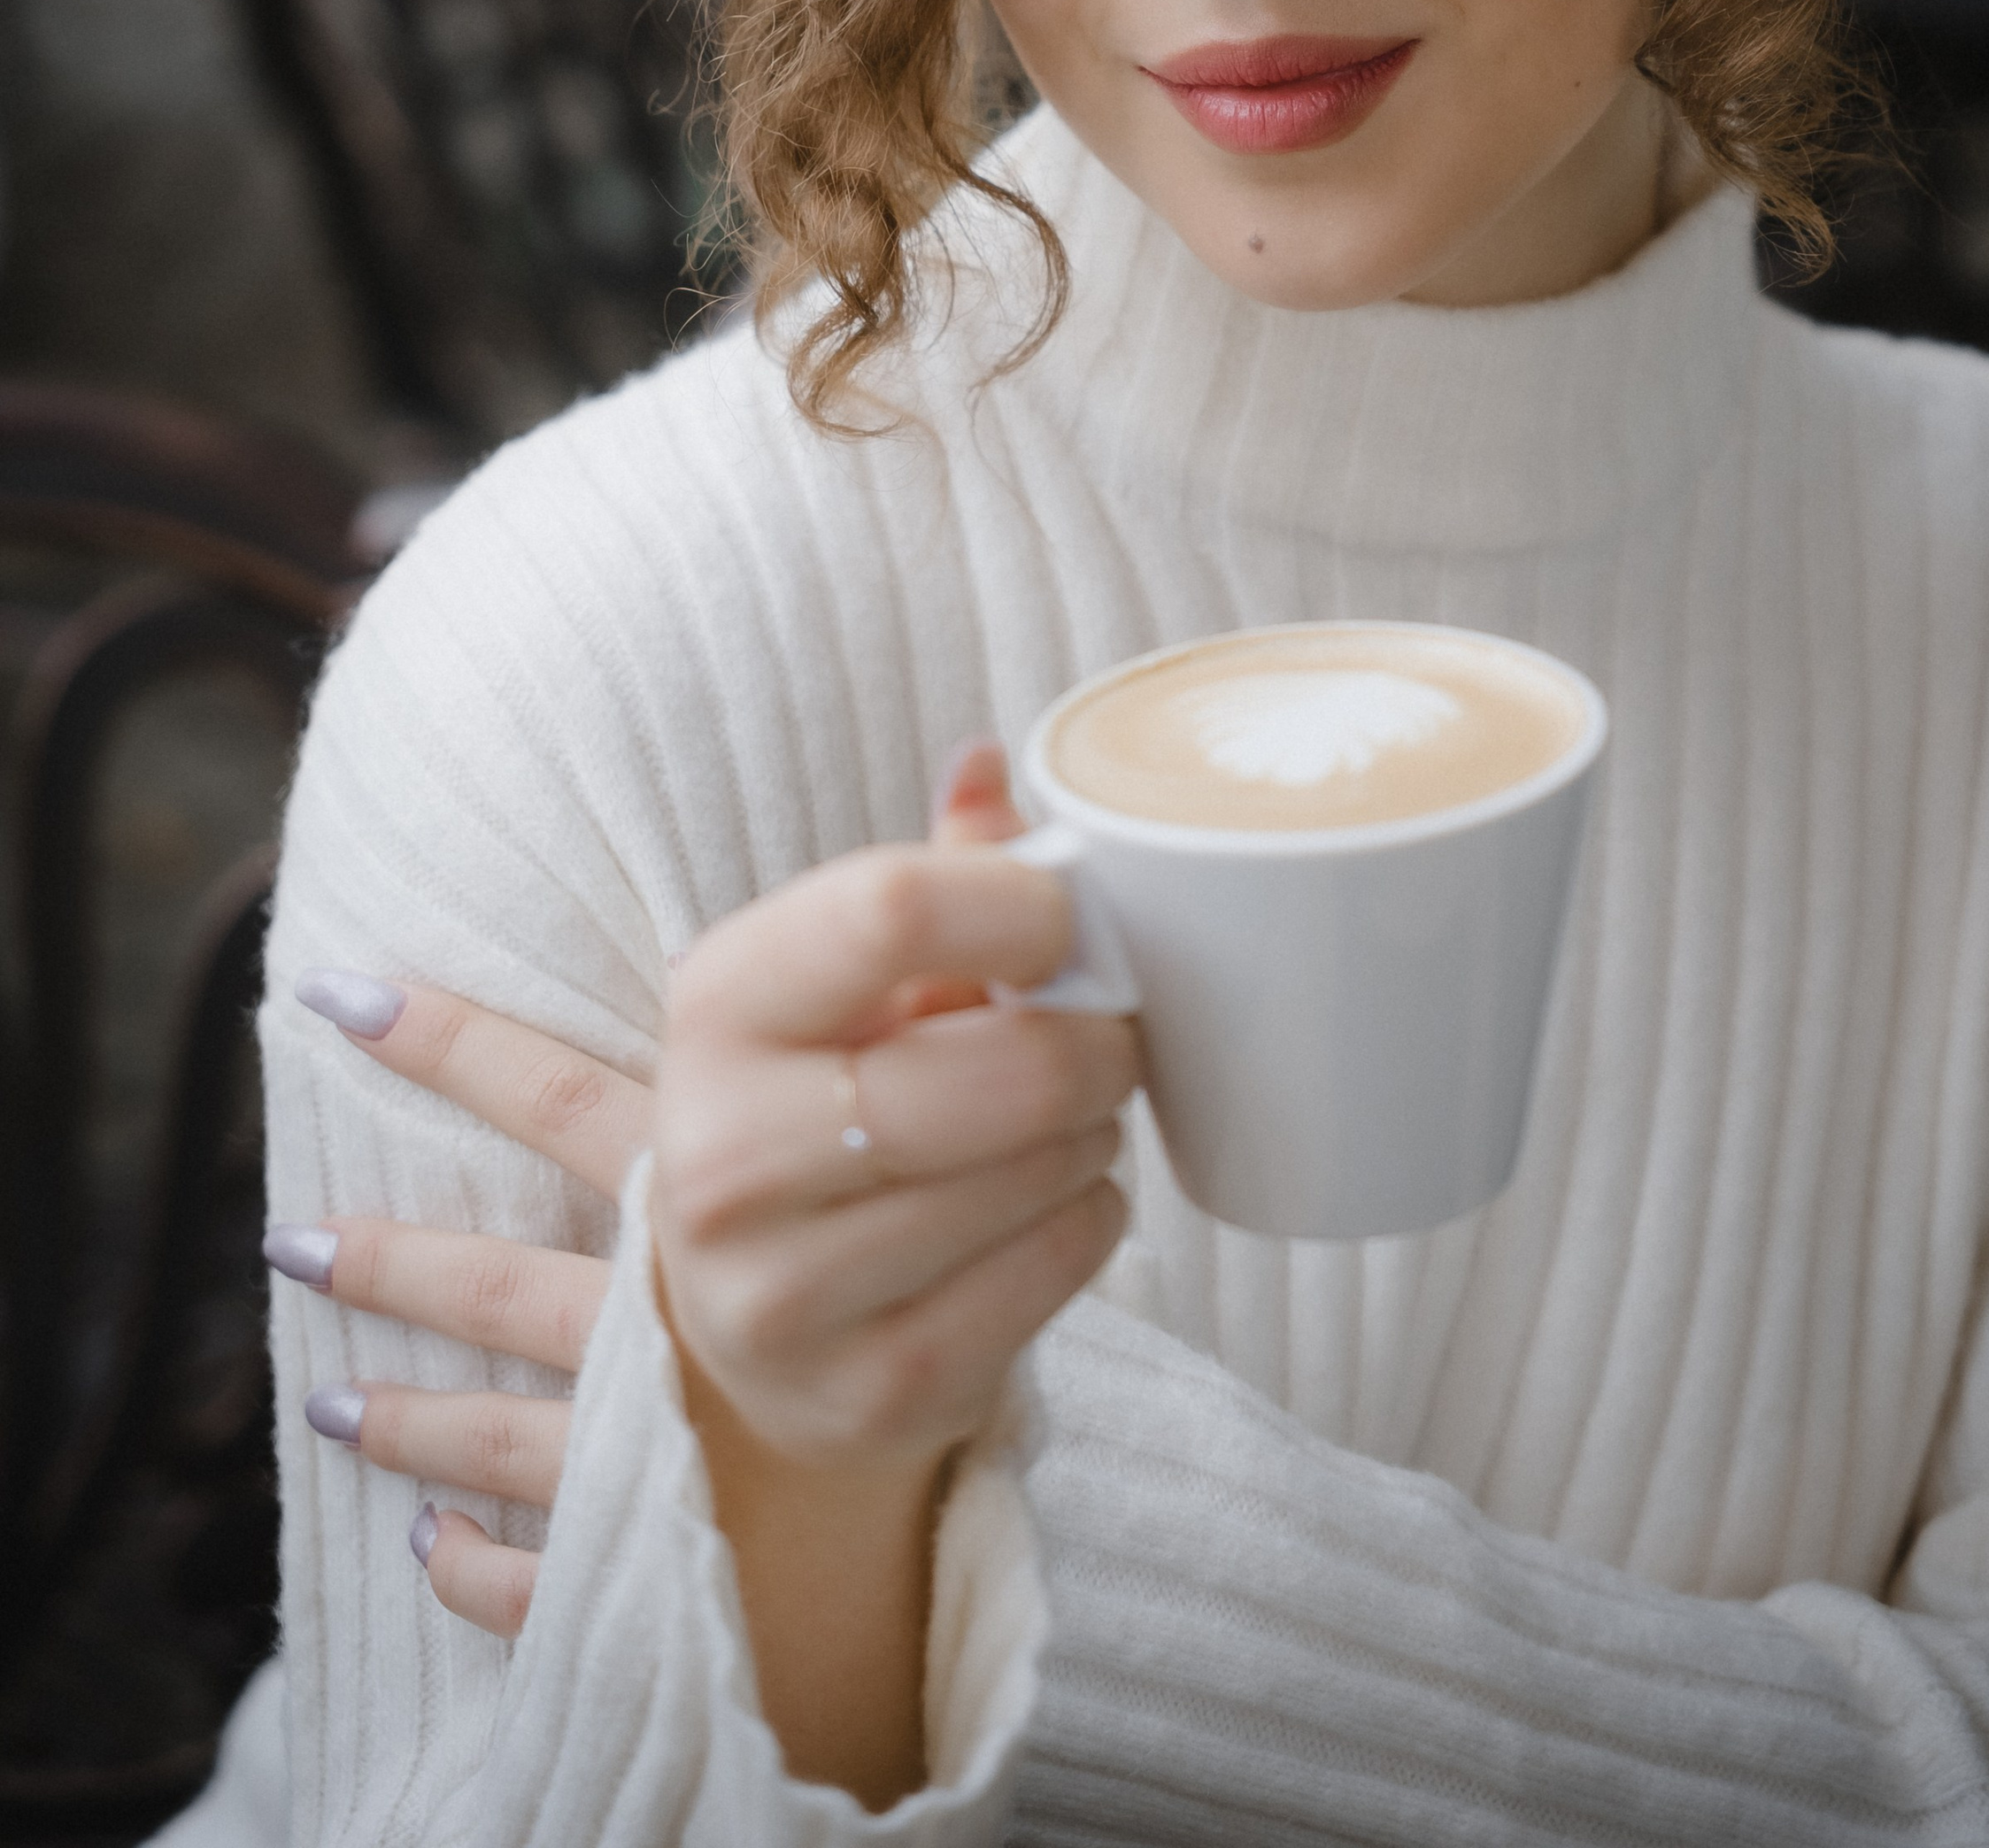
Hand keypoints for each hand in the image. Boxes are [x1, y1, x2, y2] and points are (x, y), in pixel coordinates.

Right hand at [273, 750, 1113, 1643]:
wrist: (745, 1328)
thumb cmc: (816, 1106)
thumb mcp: (838, 984)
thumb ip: (927, 878)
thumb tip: (991, 761)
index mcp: (712, 1008)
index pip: (887, 909)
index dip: (1020, 901)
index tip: (1069, 917)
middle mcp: (723, 1155)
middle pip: (994, 1069)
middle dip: (1093, 1042)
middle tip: (1112, 1033)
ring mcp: (786, 1294)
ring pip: (1038, 1173)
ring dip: (1093, 1132)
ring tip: (1070, 1116)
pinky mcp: (870, 1391)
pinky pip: (1056, 1269)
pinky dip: (1091, 1218)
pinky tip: (1054, 1201)